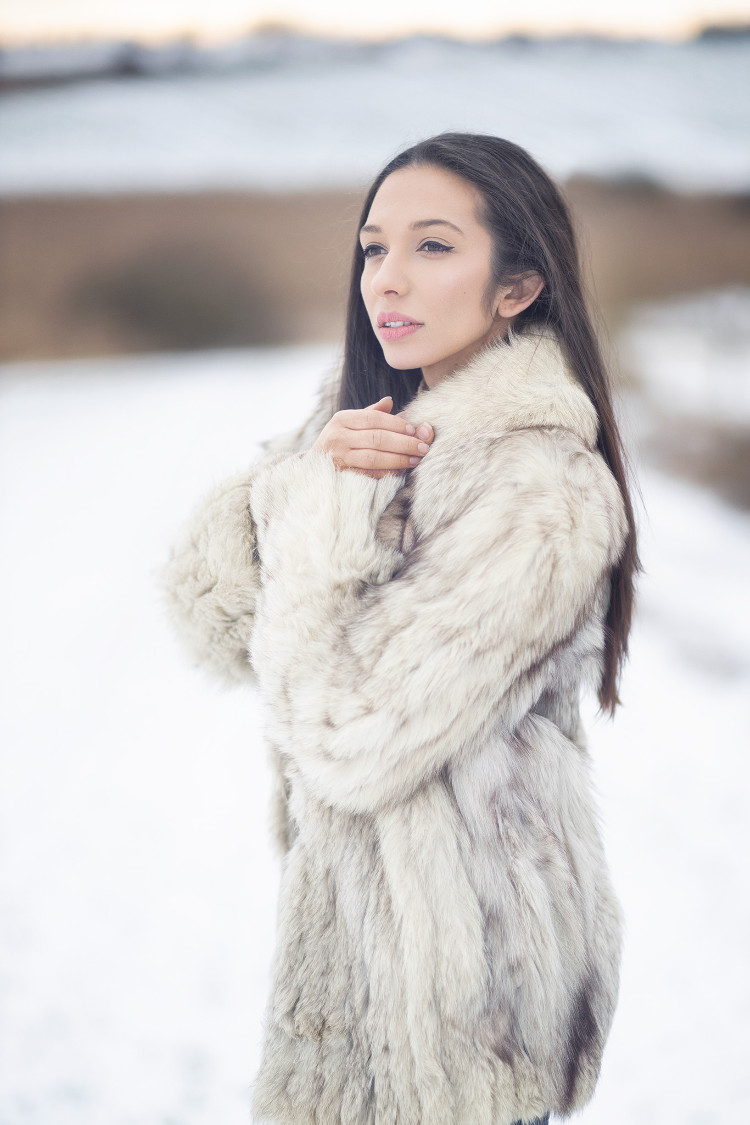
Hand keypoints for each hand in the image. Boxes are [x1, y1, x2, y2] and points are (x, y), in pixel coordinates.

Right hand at [312, 396, 433, 478]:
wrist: (313, 466)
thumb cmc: (339, 441)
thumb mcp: (349, 423)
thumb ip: (370, 413)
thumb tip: (391, 401)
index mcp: (342, 419)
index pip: (374, 418)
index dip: (396, 424)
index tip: (414, 430)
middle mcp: (338, 436)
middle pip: (377, 438)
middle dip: (404, 443)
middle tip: (423, 446)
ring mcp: (339, 457)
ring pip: (375, 458)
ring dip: (399, 459)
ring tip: (416, 459)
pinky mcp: (343, 474)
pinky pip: (370, 474)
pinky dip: (388, 472)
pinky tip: (402, 470)